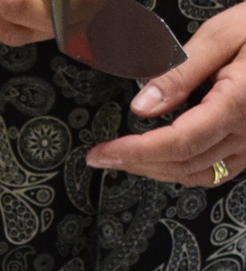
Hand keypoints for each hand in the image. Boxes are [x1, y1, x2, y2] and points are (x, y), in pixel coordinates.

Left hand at [86, 4, 245, 186]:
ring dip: (156, 170)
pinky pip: (216, 171)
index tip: (102, 152)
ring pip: (196, 174)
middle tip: (103, 155)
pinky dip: (183, 170)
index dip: (135, 152)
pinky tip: (161, 158)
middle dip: (136, 163)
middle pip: (182, 164)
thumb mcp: (226, 32)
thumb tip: (142, 106)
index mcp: (240, 102)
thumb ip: (181, 72)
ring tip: (125, 157)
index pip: (177, 143)